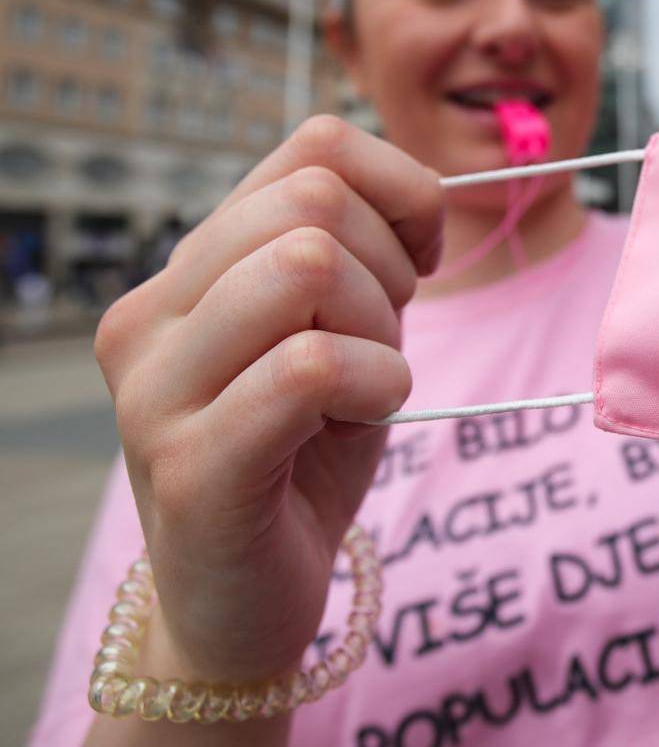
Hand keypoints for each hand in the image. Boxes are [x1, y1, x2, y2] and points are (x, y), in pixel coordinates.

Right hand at [93, 116, 442, 683]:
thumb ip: (352, 256)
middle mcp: (148, 317)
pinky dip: (375, 385)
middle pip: (313, 199)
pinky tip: (362, 423)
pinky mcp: (190, 465)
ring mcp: (156, 391)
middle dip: (390, 267)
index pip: (311, 147)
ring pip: (307, 266)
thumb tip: (417, 188)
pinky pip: (309, 367)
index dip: (402, 192)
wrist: (243, 603)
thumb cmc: (302, 457)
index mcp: (186, 271)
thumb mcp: (335, 333)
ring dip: (380, 331)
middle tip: (383, 343)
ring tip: (364, 390)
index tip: (416, 262)